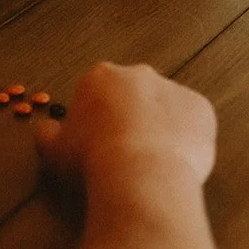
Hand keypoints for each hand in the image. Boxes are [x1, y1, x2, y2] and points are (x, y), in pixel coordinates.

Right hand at [36, 62, 216, 190]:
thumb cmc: (91, 160)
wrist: (141, 173)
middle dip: (131, 118)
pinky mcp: (202, 109)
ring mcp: (174, 89)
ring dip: (161, 127)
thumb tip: (46, 128)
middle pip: (135, 95)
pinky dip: (188, 140)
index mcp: (100, 77)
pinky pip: (194, 123)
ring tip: (152, 163)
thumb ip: (47, 134)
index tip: (98, 144)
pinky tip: (176, 163)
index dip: (98, 120)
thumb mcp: (54, 150)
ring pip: (167, 108)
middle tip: (126, 152)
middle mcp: (140, 74)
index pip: (98, 93)